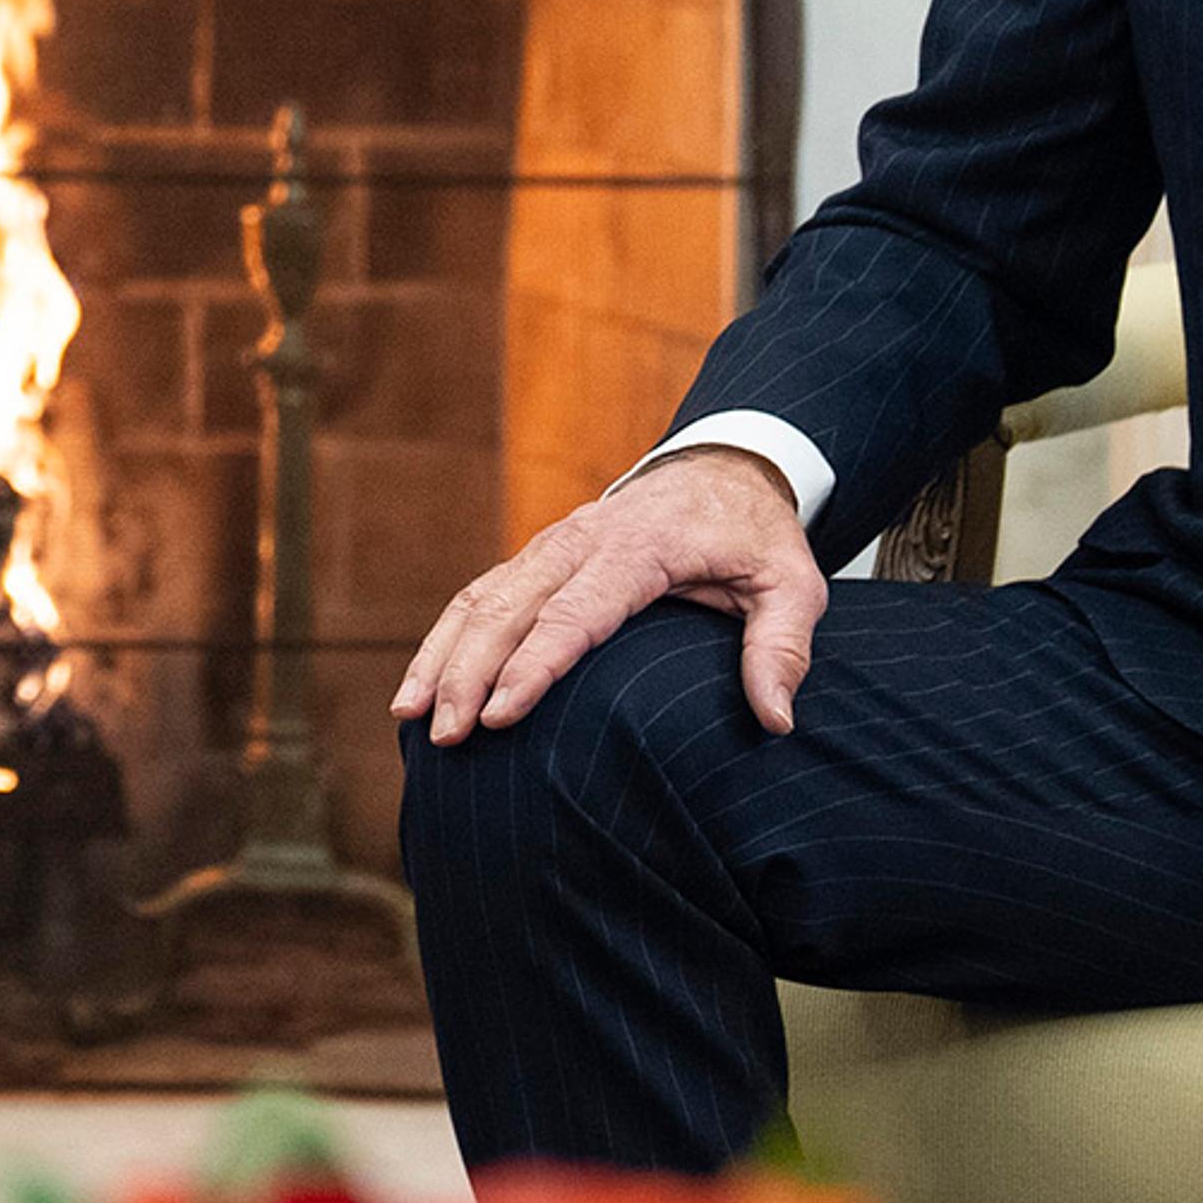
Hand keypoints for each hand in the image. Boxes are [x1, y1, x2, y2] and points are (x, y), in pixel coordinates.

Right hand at [395, 445, 826, 748]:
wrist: (721, 468)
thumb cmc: (755, 538)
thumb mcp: (792, 584)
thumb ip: (782, 648)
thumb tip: (775, 720)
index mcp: (638, 548)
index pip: (575, 613)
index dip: (533, 667)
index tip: (499, 717)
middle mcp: (580, 541)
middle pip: (508, 607)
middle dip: (467, 672)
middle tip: (445, 734)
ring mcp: (550, 546)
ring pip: (479, 598)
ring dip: (441, 657)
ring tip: (411, 717)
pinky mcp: (535, 559)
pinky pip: (478, 595)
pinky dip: (444, 639)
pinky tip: (422, 686)